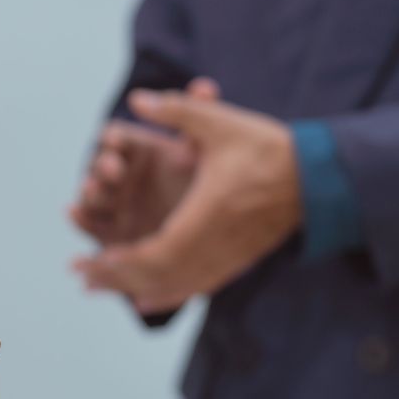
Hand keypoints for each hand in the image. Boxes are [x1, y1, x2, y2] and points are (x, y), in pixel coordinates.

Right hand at [69, 77, 219, 245]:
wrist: (213, 231)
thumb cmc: (205, 185)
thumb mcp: (207, 151)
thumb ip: (202, 122)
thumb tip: (204, 86)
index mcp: (139, 152)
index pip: (117, 139)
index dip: (113, 139)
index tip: (116, 140)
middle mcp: (121, 177)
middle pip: (100, 166)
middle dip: (102, 166)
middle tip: (113, 168)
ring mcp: (113, 206)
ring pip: (93, 196)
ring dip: (89, 191)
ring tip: (92, 188)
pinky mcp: (110, 235)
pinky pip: (89, 226)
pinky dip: (78, 218)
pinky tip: (72, 210)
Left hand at [73, 88, 300, 314]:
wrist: (318, 178)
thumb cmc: (267, 148)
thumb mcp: (222, 124)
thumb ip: (177, 112)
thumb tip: (137, 98)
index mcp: (207, 215)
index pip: (158, 251)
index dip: (125, 261)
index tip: (96, 259)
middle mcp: (216, 244)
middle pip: (158, 275)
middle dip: (115, 279)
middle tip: (79, 277)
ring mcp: (228, 258)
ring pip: (174, 285)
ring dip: (133, 288)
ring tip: (96, 289)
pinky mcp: (236, 263)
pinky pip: (195, 287)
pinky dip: (165, 295)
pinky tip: (143, 300)